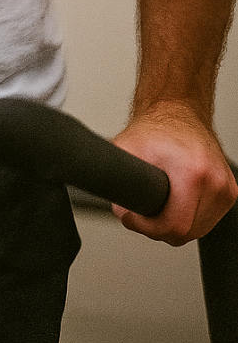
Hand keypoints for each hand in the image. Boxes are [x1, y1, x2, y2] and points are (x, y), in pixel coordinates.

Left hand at [112, 103, 236, 244]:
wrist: (178, 110)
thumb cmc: (155, 127)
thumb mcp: (126, 149)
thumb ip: (117, 179)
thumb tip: (120, 209)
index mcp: (193, 172)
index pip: (175, 226)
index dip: (147, 227)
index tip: (133, 217)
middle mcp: (216, 181)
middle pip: (186, 232)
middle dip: (158, 227)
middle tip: (141, 209)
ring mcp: (226, 188)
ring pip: (198, 230)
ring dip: (174, 224)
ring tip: (157, 201)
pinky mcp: (230, 192)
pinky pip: (207, 220)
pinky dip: (189, 216)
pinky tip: (175, 200)